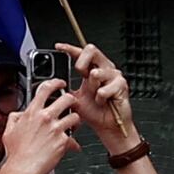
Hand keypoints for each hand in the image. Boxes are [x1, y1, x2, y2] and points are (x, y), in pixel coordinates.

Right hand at [0, 78, 83, 173]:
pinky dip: (73, 142)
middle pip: (67, 98)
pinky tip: (70, 146)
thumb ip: (14, 118)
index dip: (56, 82)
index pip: (46, 89)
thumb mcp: (9, 131)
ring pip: (75, 116)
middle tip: (72, 105)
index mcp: (32, 113)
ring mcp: (55, 129)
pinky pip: (74, 137)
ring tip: (72, 126)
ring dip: (76, 120)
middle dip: (72, 100)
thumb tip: (19, 114)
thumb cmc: (15, 154)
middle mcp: (45, 118)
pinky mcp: (63, 141)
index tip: (61, 83)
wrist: (22, 170)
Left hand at [58, 39, 142, 158]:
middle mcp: (104, 68)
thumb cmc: (95, 112)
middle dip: (82, 62)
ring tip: (95, 96)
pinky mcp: (121, 85)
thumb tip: (52, 84)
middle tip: (80, 75)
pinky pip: (104, 89)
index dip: (69, 48)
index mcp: (92, 69)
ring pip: (97, 71)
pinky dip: (100, 98)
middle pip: (92, 50)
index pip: (81, 53)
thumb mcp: (74, 98)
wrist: (108, 126)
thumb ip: (66, 88)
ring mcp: (114, 75)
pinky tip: (102, 102)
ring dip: (92, 87)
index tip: (59, 47)